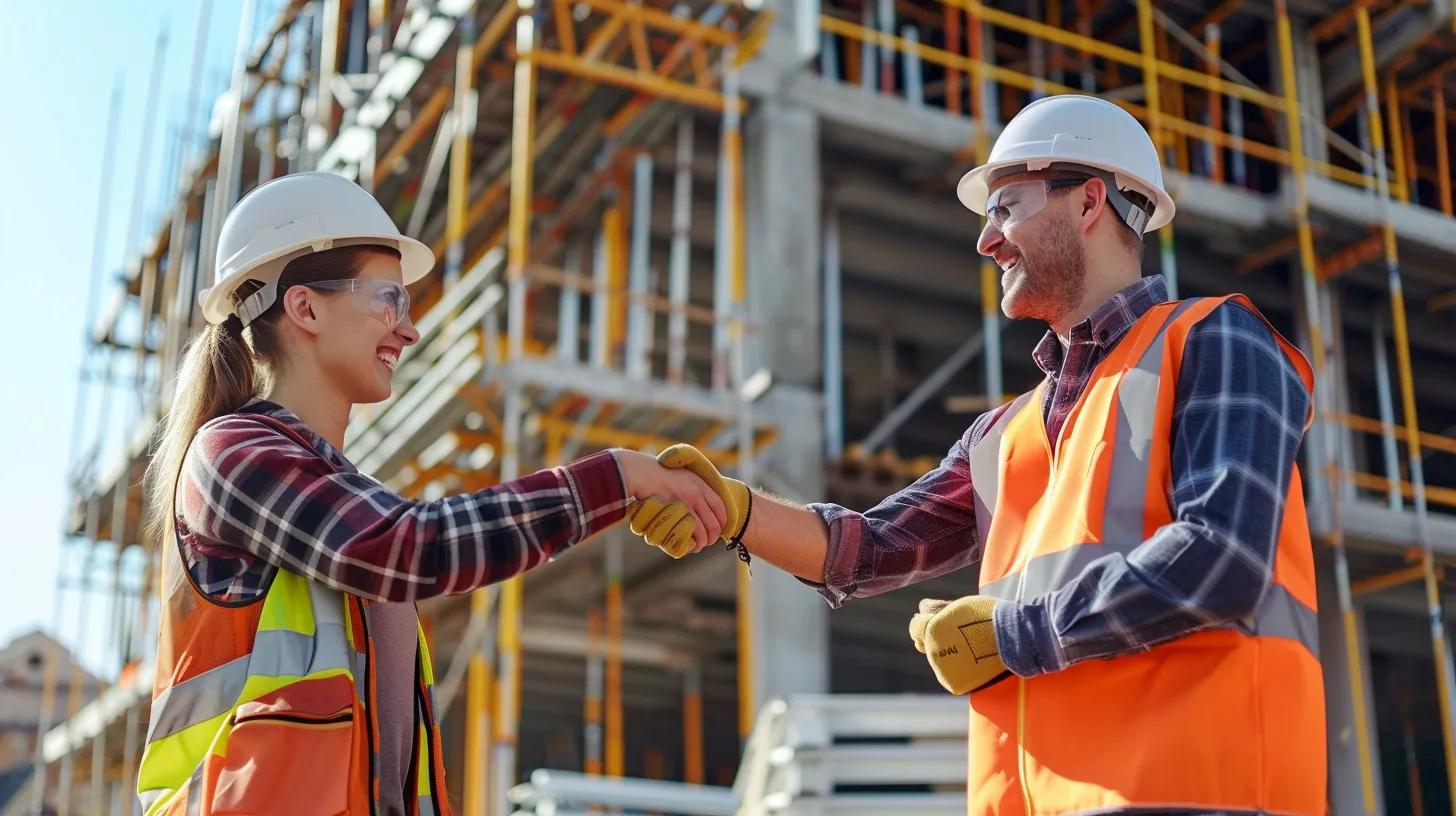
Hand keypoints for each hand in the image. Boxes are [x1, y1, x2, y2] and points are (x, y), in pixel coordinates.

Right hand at [630, 444, 749, 557]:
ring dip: (701, 543)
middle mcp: (696, 493)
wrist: (639, 471)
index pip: (721, 508)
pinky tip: (687, 544)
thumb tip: (698, 508)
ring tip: (696, 546)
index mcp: (700, 483)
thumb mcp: (680, 477)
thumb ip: (692, 489)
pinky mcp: (674, 511)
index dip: (722, 523)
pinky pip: (688, 532)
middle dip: (712, 537)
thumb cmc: (656, 476)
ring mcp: (685, 502)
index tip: (717, 531)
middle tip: (705, 542)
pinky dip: (690, 542)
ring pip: (703, 532)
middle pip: (715, 523)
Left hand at [908, 596, 1008, 694]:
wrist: (1013, 638)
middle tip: (960, 635)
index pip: (916, 626)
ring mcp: (944, 670)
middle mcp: (934, 652)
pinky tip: (972, 661)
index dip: (925, 622)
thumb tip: (920, 610)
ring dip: (948, 654)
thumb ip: (936, 609)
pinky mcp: (954, 685)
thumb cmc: (987, 616)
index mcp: (932, 630)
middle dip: (938, 639)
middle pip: (926, 644)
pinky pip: (949, 675)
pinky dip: (957, 670)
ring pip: (938, 660)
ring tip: (970, 647)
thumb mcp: (959, 605)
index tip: (937, 620)